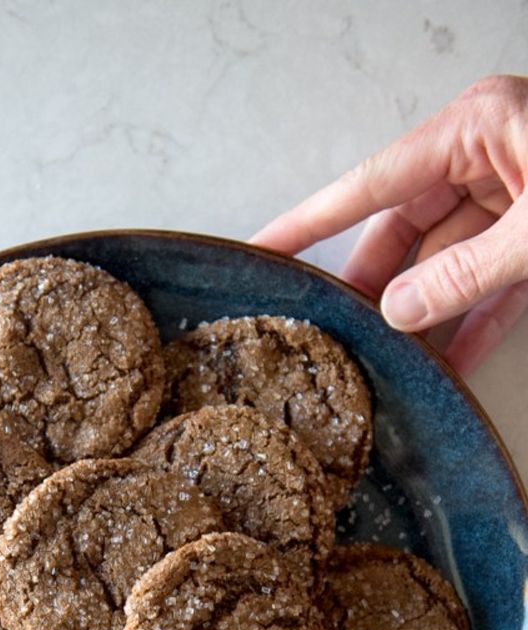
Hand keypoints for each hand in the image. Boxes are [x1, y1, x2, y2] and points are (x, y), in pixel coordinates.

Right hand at [252, 75, 527, 374]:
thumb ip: (467, 274)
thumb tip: (398, 313)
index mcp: (475, 129)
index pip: (370, 185)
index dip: (311, 222)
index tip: (264, 249)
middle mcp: (487, 155)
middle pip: (404, 227)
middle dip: (374, 286)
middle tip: (336, 332)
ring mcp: (514, 193)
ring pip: (447, 260)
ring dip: (426, 315)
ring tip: (391, 361)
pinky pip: (493, 281)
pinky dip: (475, 320)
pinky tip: (450, 362)